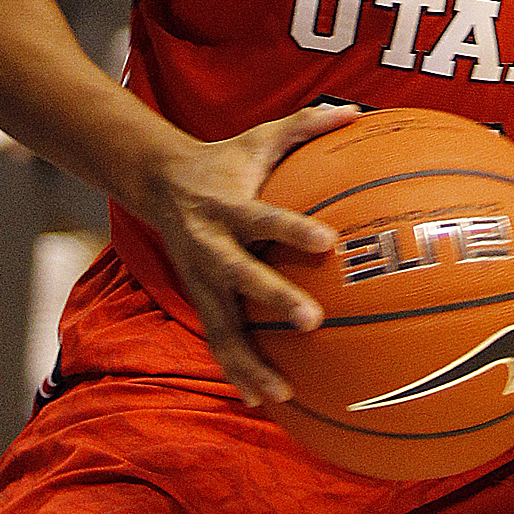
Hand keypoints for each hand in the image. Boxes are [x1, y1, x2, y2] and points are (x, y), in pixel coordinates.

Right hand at [140, 98, 359, 406]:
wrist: (158, 184)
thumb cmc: (226, 161)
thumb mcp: (260, 138)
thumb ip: (306, 125)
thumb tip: (355, 111)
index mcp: (229, 207)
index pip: (263, 219)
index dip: (292, 229)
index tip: (327, 241)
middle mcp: (211, 247)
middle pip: (240, 280)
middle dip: (273, 301)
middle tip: (313, 322)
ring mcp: (200, 280)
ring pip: (222, 327)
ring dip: (249, 362)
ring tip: (282, 393)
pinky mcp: (199, 301)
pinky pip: (219, 341)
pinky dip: (238, 372)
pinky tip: (261, 402)